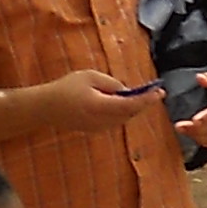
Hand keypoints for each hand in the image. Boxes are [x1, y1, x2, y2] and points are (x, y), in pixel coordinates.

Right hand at [34, 69, 156, 133]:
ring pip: (124, 118)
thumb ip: (111, 84)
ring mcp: (99, 128)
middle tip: (156, 92)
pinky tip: (126, 103)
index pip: (130, 104)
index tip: (160, 92)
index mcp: (100, 107)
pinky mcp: (96, 130)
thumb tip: (127, 91)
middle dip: (144, 103)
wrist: (46, 107)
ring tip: (144, 96)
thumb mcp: (90, 77)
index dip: (147, 99)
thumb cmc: (67, 88)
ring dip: (135, 108)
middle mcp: (102, 121)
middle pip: (130, 113)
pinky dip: (124, 113)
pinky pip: (116, 121)